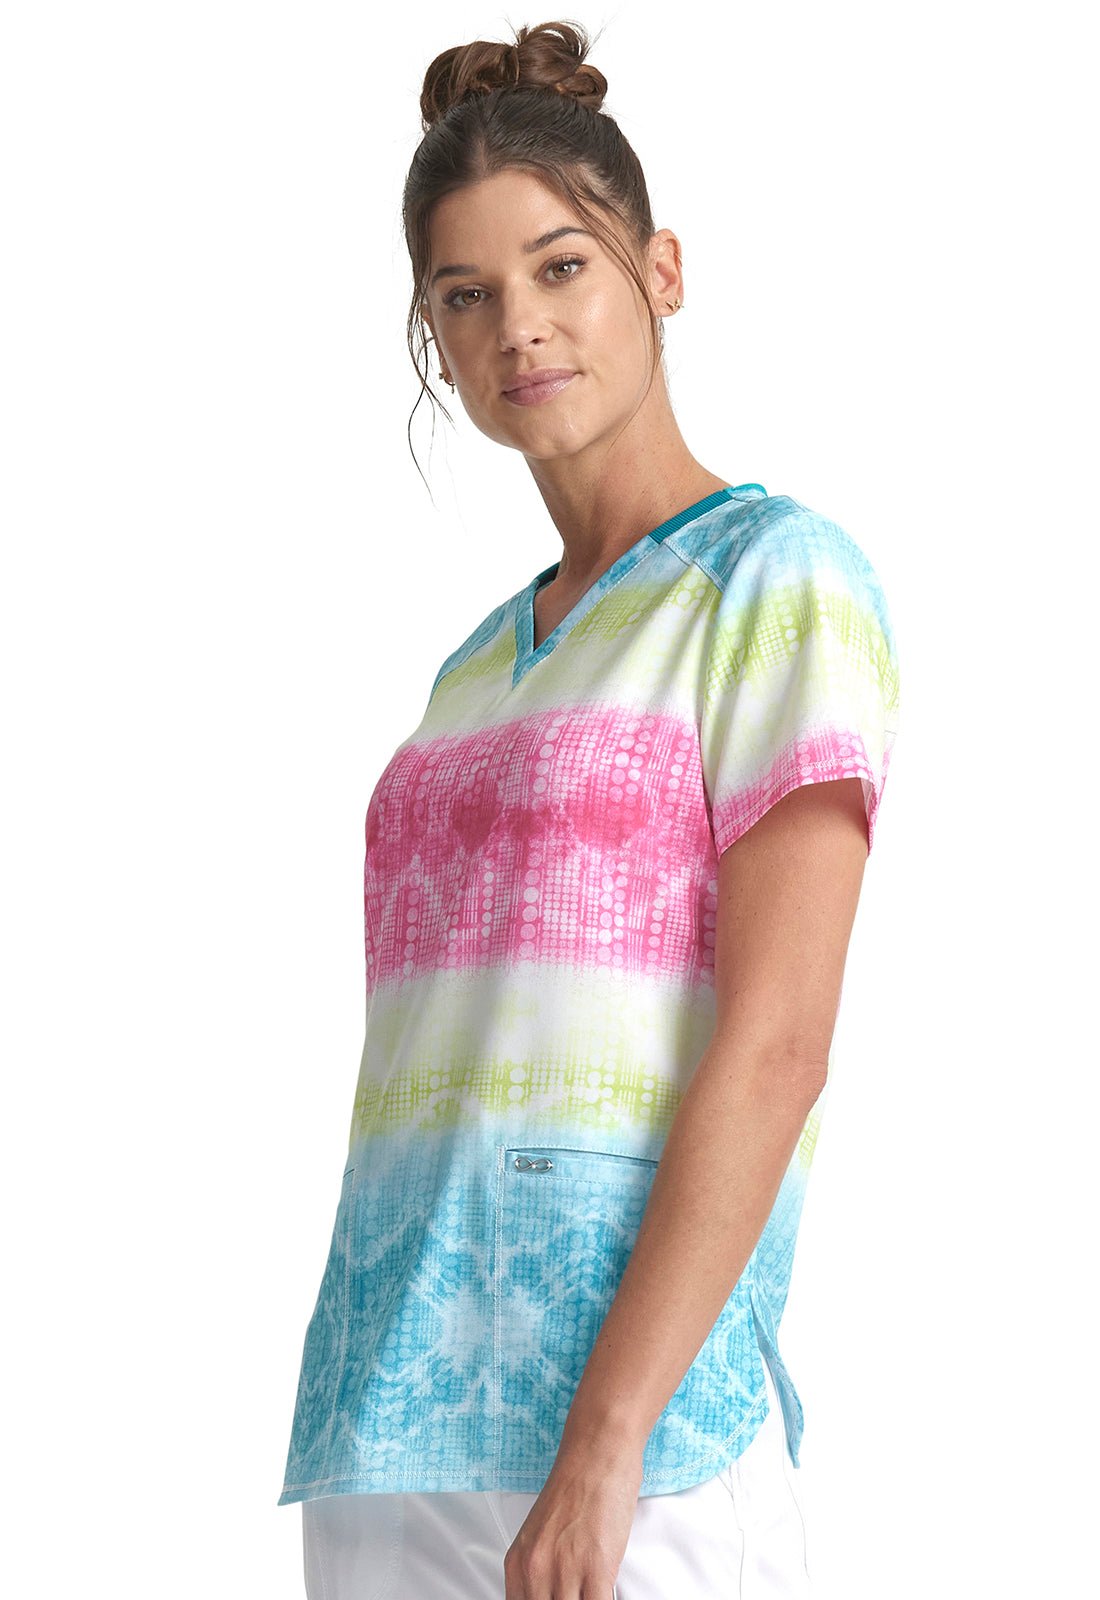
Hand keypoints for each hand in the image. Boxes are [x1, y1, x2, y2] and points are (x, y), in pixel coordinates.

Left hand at [502, 1438, 643, 1598]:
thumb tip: (554, 1595)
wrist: (596, 1451)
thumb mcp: (542, 1534)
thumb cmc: (576, 1484)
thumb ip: (542, 1571)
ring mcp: (564, 1570)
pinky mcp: (596, 1568)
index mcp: (518, 1563)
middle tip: (576, 1595)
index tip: (557, 1599)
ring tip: (591, 1592)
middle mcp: (535, 1569)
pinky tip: (607, 1592)